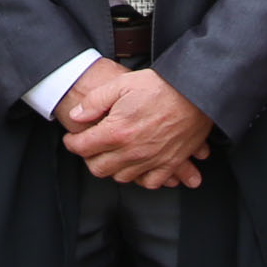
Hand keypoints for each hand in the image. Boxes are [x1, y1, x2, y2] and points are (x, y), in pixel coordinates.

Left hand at [61, 64, 211, 188]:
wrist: (194, 92)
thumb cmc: (160, 86)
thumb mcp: (121, 83)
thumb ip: (95, 101)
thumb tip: (77, 116)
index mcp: (117, 131)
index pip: (83, 147)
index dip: (72, 143)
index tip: (72, 138)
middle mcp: (133, 151)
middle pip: (99, 168)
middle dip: (89, 158)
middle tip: (90, 147)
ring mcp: (152, 160)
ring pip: (121, 178)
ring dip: (113, 168)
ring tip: (112, 154)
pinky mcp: (170, 163)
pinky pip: (149, 182)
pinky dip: (140, 177)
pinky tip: (137, 165)